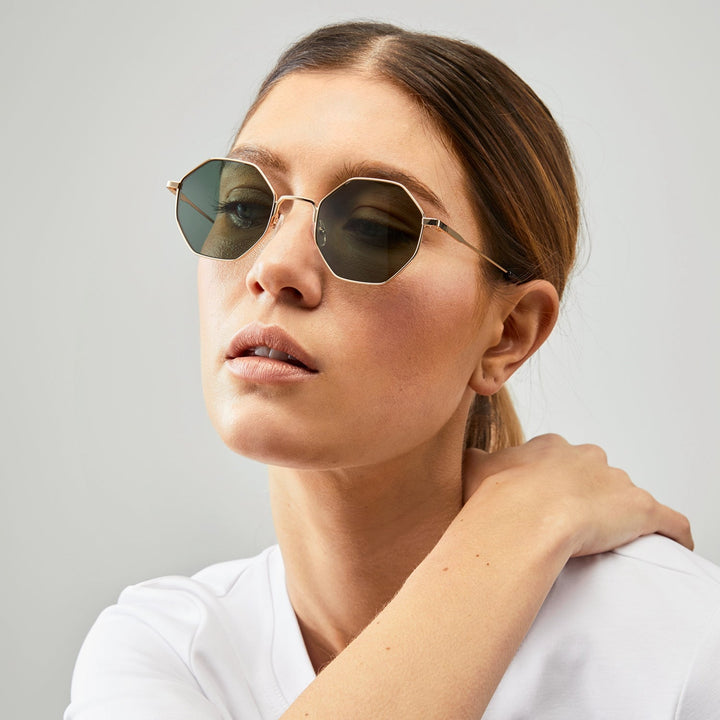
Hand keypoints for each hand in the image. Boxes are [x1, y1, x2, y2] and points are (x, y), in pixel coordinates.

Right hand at [461, 434, 692, 555]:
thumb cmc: (496, 499)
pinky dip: (671, 533)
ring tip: (608, 543)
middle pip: (596, 474)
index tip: (546, 503)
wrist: (523, 520)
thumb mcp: (473, 469)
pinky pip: (669, 521)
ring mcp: (617, 482)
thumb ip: (476, 459)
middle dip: (589, 495)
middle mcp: (587, 457)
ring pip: (626, 497)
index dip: (554, 482)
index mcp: (551, 447)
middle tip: (573, 525)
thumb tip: (470, 457)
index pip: (560, 459)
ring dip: (621, 515)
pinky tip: (670, 545)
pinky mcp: (643, 510)